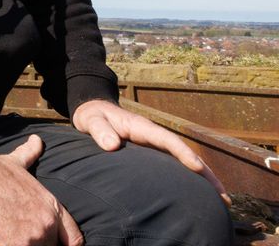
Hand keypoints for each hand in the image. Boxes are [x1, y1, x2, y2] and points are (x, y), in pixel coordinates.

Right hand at [0, 135, 83, 245]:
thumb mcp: (19, 162)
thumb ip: (31, 154)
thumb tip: (36, 140)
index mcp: (53, 206)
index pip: (75, 238)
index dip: (68, 245)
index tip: (58, 244)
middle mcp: (48, 223)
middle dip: (42, 245)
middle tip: (26, 237)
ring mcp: (33, 236)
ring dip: (26, 245)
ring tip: (13, 237)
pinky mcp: (14, 244)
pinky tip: (2, 240)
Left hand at [71, 99, 229, 204]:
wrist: (92, 112)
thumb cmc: (93, 116)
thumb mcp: (91, 120)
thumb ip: (100, 131)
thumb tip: (112, 146)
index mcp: (143, 127)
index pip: (168, 140)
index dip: (184, 153)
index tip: (198, 168)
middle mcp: (154, 137)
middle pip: (185, 154)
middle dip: (205, 173)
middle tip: (222, 196)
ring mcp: (155, 146)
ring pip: (183, 163)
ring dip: (203, 180)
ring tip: (221, 201)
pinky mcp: (152, 154)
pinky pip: (174, 168)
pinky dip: (189, 180)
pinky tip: (198, 195)